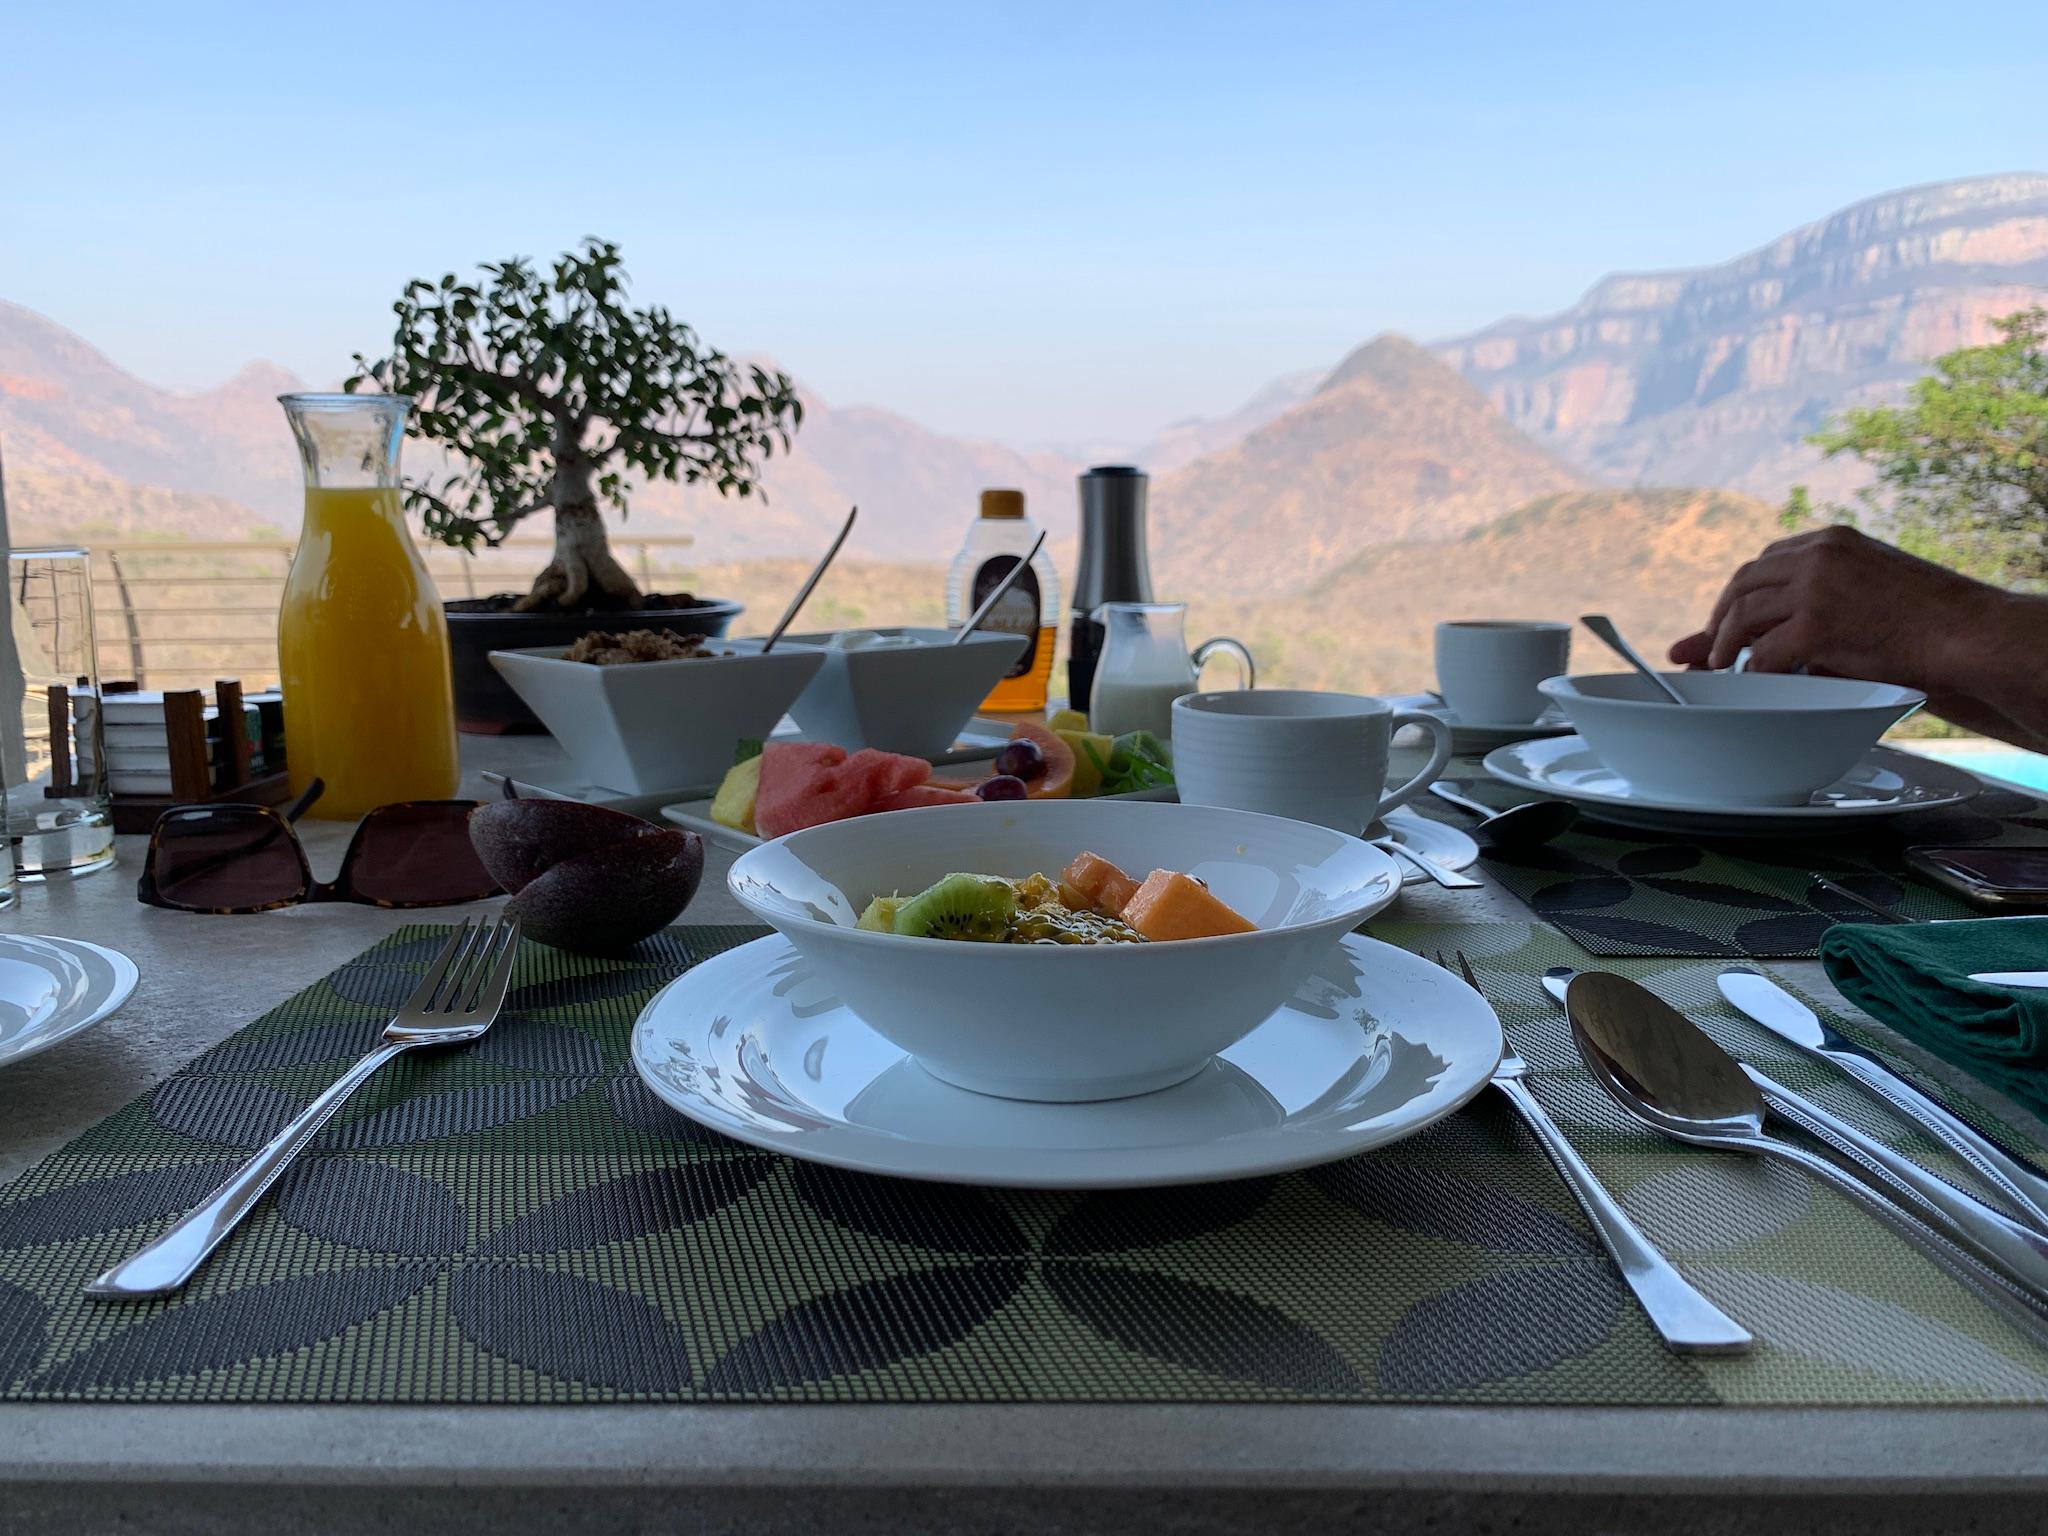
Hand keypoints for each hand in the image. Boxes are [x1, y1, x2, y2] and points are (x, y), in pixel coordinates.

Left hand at [1668, 525, 1985, 683]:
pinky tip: (1757, 684)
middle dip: (1721, 617)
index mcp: (1831, 540)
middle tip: (1714, 648)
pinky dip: (1754, 672)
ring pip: (1743, 615)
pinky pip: (1764, 653)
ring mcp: (1815, 587)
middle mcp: (1818, 554)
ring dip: (1725, 645)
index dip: (1742, 593)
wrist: (1968, 633)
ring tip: (1723, 667)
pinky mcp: (1816, 625)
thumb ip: (1814, 598)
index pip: (1766, 561)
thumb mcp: (1864, 590)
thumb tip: (1769, 615)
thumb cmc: (1927, 621)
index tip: (1733, 617)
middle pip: (1743, 582)